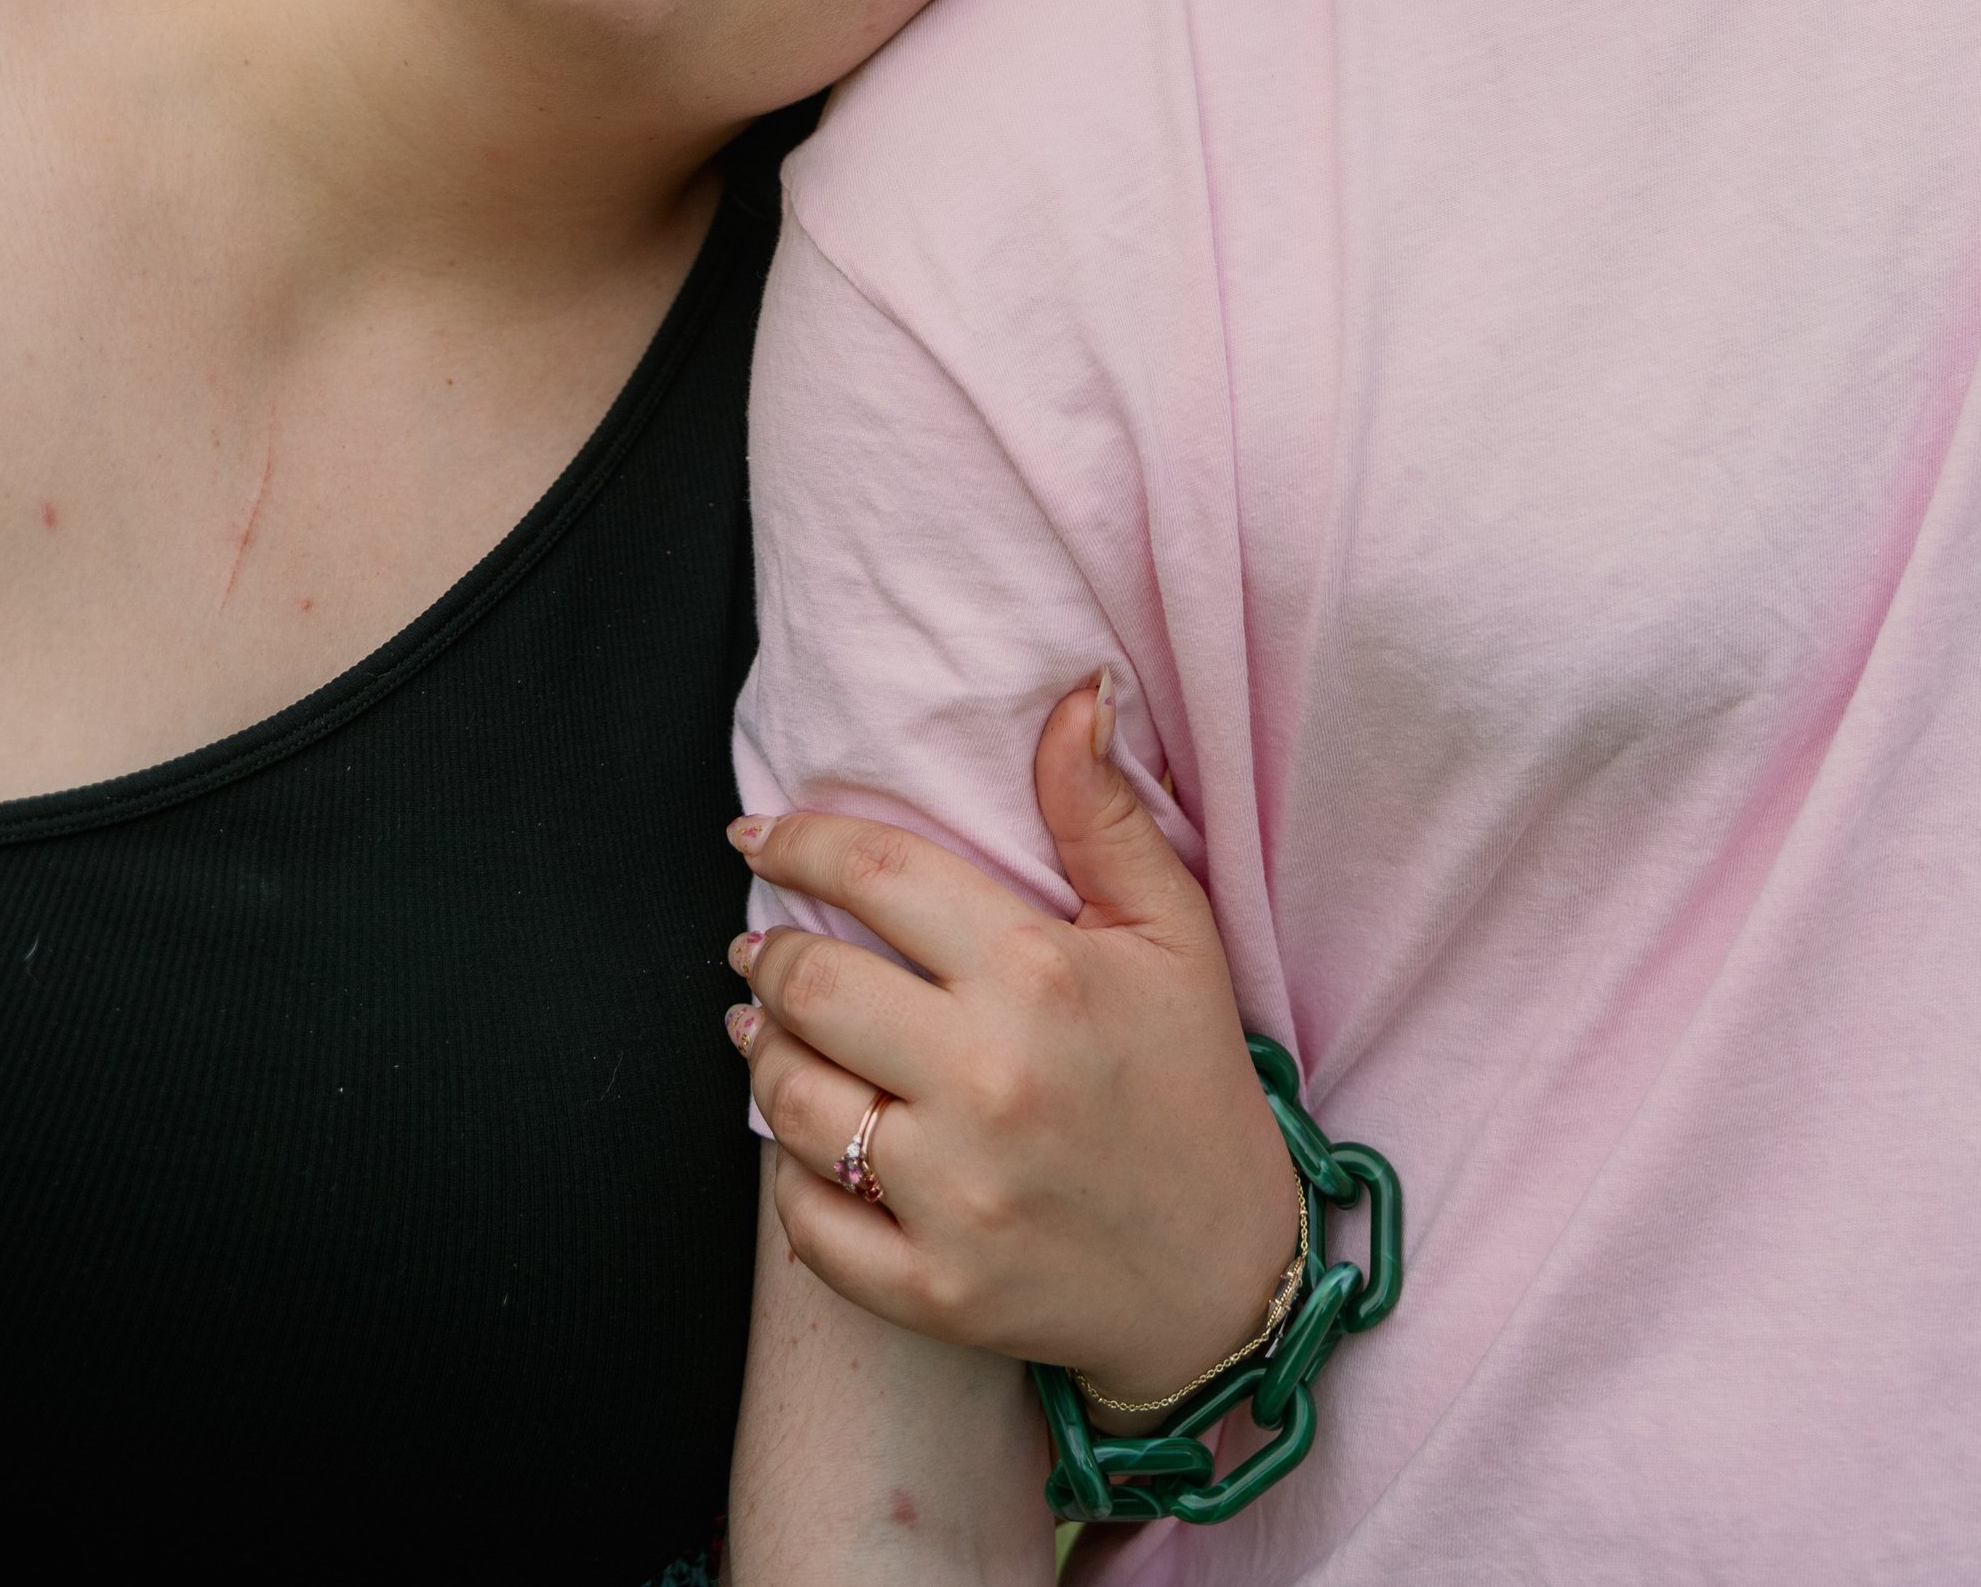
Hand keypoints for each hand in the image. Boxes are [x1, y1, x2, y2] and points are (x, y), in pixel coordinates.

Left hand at [728, 674, 1303, 1406]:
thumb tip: (1077, 692)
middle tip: (762, 945)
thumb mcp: (1172, 932)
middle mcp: (987, 1079)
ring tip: (766, 1031)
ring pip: (793, 1101)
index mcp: (1038, 976)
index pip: (878, 874)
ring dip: (763, 1055)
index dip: (801, 842)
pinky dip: (790, 1179)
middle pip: (813, 985)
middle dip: (770, 952)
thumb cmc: (1190, 1082)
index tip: (758, 835)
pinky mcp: (935, 1288)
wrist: (1222, 1272)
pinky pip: (811, 1221)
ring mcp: (955, 1193)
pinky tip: (802, 1144)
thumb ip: (1104, 812)